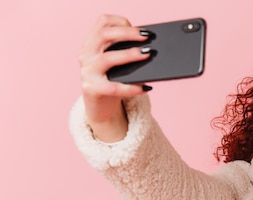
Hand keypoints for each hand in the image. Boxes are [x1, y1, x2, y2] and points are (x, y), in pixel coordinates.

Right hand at [78, 14, 151, 141]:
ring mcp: (87, 72)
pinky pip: (114, 87)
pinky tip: (147, 87)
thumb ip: (125, 51)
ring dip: (129, 55)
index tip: (139, 27)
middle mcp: (86, 54)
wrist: (100, 108)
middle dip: (128, 34)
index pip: (102, 22)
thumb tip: (149, 47)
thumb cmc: (113, 81)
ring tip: (147, 55)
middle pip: (104, 35)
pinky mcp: (92, 89)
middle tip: (147, 37)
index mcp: (91, 43)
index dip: (120, 21)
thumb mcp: (117, 63)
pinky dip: (132, 87)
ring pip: (107, 58)